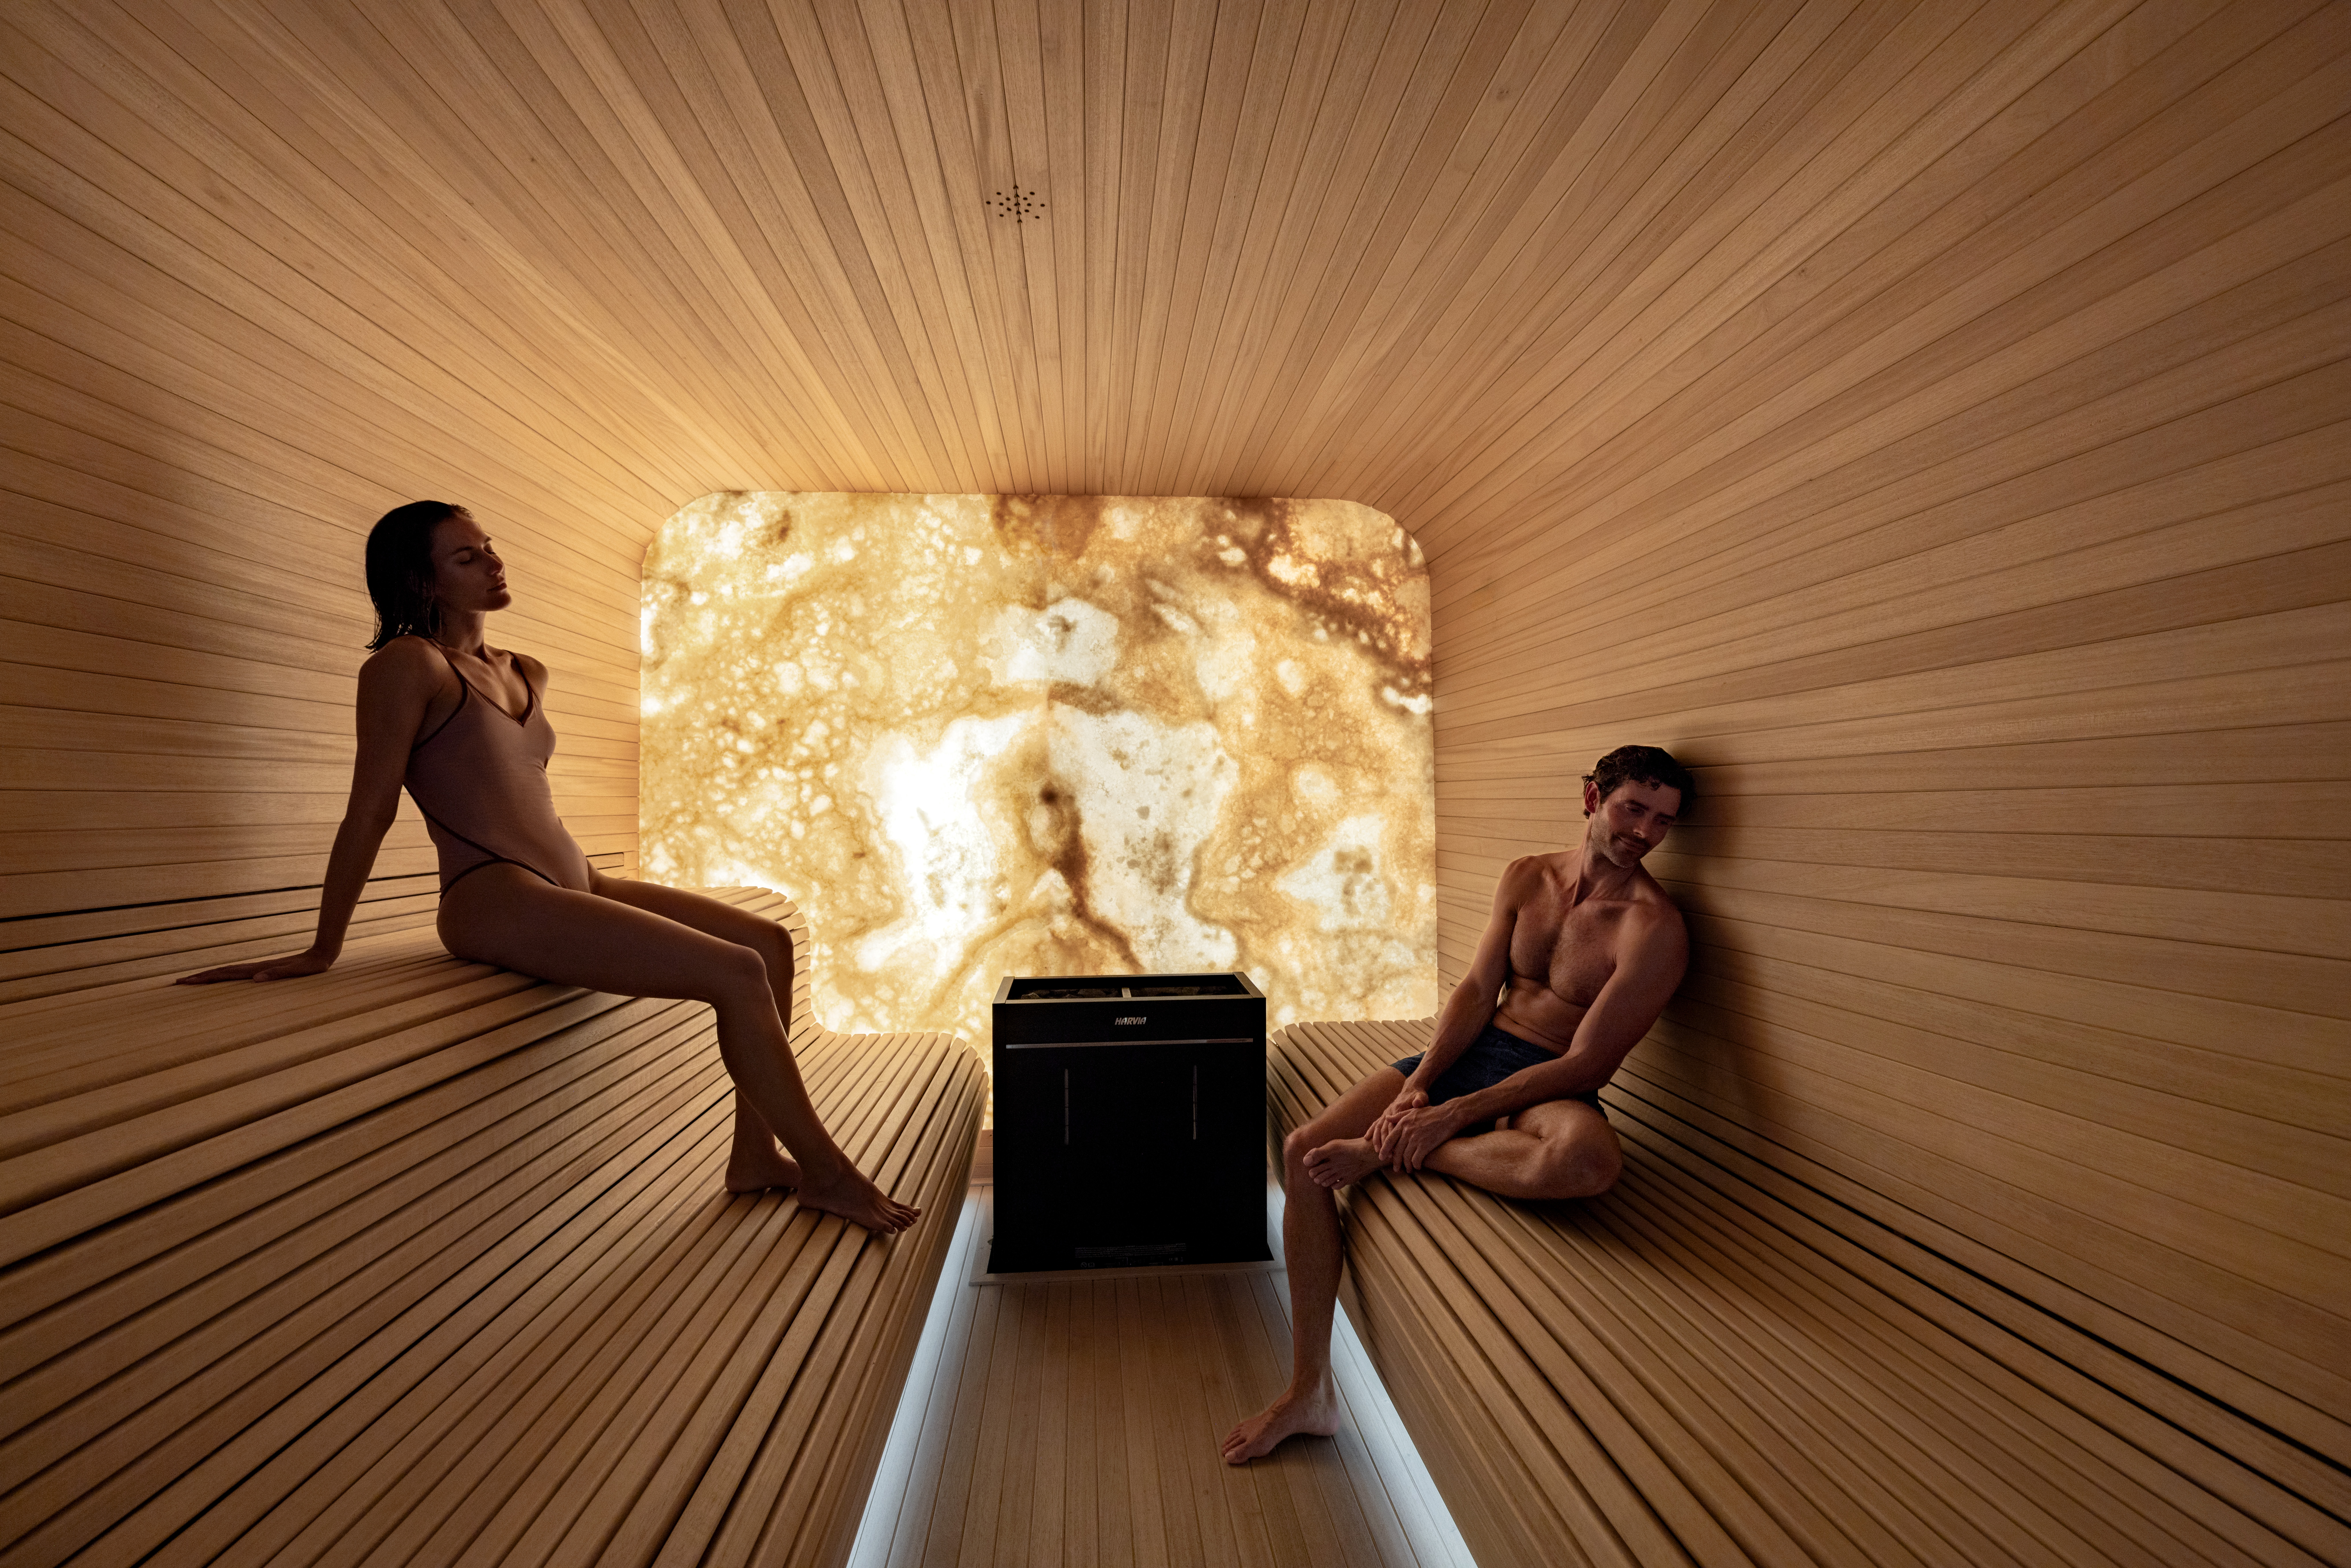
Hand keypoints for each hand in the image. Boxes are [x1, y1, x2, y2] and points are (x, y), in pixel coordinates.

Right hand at [177, 949, 334, 983]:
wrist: (322, 954)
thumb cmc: (311, 965)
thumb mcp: (297, 972)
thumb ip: (277, 974)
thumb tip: (256, 979)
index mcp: (258, 970)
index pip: (226, 974)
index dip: (206, 977)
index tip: (187, 981)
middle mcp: (255, 968)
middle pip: (222, 972)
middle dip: (200, 977)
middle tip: (179, 982)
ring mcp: (259, 968)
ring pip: (229, 972)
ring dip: (210, 975)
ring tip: (193, 979)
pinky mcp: (265, 970)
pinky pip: (239, 973)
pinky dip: (226, 976)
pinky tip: (222, 978)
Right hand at [1364, 1084, 1429, 1152]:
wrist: (1411, 1089)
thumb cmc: (1418, 1095)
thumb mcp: (1421, 1096)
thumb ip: (1419, 1100)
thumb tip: (1417, 1102)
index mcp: (1397, 1108)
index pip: (1393, 1125)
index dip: (1392, 1138)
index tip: (1394, 1150)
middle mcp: (1389, 1111)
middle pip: (1384, 1128)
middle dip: (1383, 1142)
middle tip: (1385, 1155)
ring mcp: (1386, 1113)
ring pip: (1378, 1127)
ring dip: (1377, 1139)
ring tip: (1377, 1151)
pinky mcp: (1385, 1114)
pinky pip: (1376, 1123)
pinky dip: (1371, 1130)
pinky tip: (1366, 1138)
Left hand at [1368, 1097, 1461, 1172]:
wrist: (1449, 1115)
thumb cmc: (1431, 1113)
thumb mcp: (1413, 1111)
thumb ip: (1399, 1116)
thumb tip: (1387, 1118)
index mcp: (1402, 1123)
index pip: (1389, 1140)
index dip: (1384, 1150)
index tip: (1381, 1158)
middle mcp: (1407, 1132)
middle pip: (1397, 1151)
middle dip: (1395, 1162)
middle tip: (1396, 1169)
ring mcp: (1416, 1139)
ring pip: (1406, 1157)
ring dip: (1406, 1166)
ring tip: (1408, 1170)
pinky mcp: (1425, 1145)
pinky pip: (1416, 1159)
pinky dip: (1416, 1165)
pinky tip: (1418, 1166)